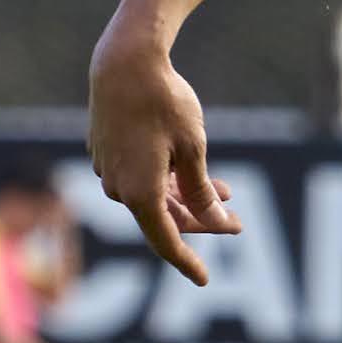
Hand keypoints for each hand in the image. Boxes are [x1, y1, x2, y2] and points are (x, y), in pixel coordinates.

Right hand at [88, 38, 237, 286]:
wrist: (125, 63)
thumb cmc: (164, 104)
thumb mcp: (194, 150)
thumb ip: (202, 192)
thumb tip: (217, 224)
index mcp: (140, 194)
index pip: (166, 242)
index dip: (187, 262)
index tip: (204, 279)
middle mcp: (119, 188)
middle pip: (162, 218)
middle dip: (200, 222)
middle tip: (236, 222)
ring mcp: (109, 169)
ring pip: (152, 196)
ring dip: (186, 197)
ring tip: (224, 188)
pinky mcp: (106, 151)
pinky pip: (139, 177)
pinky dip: (166, 179)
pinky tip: (187, 168)